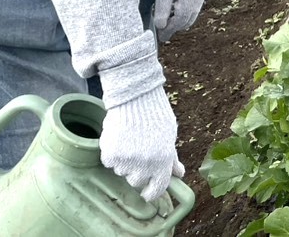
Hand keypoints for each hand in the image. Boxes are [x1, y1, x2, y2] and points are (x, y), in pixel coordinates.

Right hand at [99, 86, 182, 201]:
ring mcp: (126, 161)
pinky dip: (112, 154)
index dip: (151, 192)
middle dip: (138, 172)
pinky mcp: (110, 155)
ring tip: (129, 140)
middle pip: (137, 181)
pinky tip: (119, 138)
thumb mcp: (170, 135)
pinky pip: (110, 163)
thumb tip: (179, 174)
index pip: (156, 189)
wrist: (135, 97)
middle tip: (138, 154)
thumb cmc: (155, 114)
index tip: (147, 192)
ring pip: (122, 172)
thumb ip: (172, 158)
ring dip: (125, 162)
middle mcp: (145, 165)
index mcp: (163, 161)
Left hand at [153, 0, 208, 43]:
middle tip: (164, 31)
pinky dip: (186, 10)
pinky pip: (195, 5)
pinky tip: (176, 7)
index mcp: (190, 0)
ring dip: (181, 19)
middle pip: (188, 20)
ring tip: (169, 21)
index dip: (169, 30)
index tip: (160, 37)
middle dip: (176, 27)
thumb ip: (162, 8)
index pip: (179, 22)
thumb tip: (161, 26)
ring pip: (192, 13)